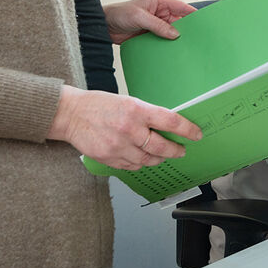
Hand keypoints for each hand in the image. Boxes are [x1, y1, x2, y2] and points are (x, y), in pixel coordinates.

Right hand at [48, 85, 202, 170]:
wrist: (71, 115)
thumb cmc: (98, 105)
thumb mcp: (127, 101)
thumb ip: (146, 114)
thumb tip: (167, 126)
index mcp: (136, 110)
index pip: (170, 121)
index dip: (187, 130)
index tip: (196, 134)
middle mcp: (129, 129)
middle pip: (162, 147)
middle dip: (176, 150)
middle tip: (181, 150)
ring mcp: (119, 147)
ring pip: (148, 160)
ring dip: (158, 159)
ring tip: (161, 155)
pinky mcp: (110, 159)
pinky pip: (132, 166)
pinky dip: (140, 163)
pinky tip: (141, 157)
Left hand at [104, 0, 195, 43]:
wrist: (102, 26)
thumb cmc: (118, 14)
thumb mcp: (139, 17)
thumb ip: (158, 25)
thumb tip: (175, 34)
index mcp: (159, 3)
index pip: (180, 7)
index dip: (193, 14)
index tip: (204, 22)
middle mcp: (159, 14)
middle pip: (178, 22)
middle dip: (187, 30)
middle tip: (196, 40)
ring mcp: (154, 26)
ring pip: (171, 34)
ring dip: (176, 41)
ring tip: (186, 50)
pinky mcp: (149, 37)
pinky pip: (161, 42)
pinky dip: (166, 47)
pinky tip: (171, 54)